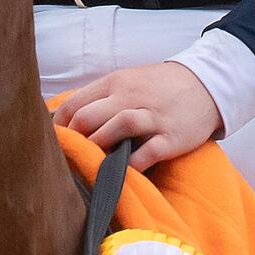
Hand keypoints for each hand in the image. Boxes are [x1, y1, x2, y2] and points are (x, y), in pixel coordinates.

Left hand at [52, 60, 222, 171]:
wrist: (206, 85)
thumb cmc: (157, 87)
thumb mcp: (126, 82)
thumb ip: (98, 98)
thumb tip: (60, 118)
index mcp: (115, 83)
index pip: (74, 104)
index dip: (56, 127)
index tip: (48, 144)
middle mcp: (131, 97)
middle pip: (90, 116)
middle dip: (72, 140)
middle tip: (63, 160)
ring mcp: (153, 117)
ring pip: (118, 126)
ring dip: (98, 146)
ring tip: (88, 163)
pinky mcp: (172, 137)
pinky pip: (149, 152)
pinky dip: (132, 163)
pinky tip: (121, 173)